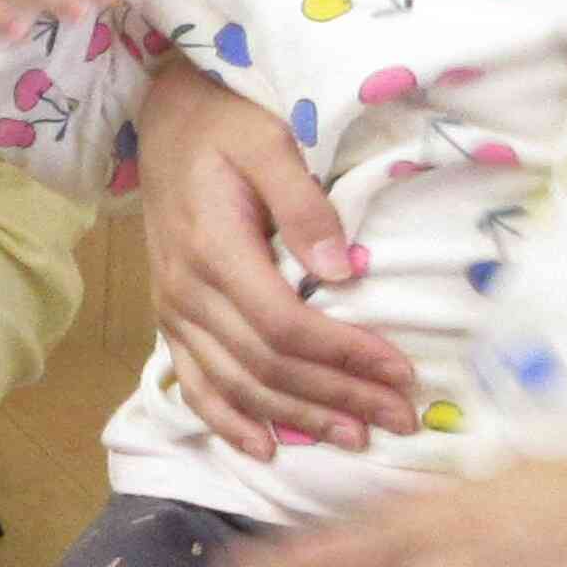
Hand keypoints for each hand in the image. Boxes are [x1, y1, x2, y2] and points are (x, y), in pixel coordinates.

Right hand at [136, 57, 413, 455]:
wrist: (164, 119)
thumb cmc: (226, 128)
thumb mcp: (270, 144)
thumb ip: (304, 205)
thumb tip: (346, 272)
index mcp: (212, 249)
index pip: (284, 324)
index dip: (344, 356)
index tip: (402, 372)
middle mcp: (186, 290)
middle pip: (266, 365)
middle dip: (337, 397)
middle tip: (401, 418)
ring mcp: (173, 309)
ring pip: (236, 383)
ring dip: (296, 417)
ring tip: (354, 438)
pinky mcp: (170, 317)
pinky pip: (192, 382)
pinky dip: (226, 420)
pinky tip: (264, 447)